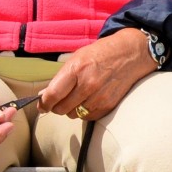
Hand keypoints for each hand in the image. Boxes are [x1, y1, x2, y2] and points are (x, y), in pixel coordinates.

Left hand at [37, 28, 155, 119]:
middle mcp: (88, 84)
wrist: (130, 54)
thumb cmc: (100, 54)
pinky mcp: (109, 105)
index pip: (53, 94)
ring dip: (71, 110)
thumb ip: (61, 77)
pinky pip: (88, 117)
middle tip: (57, 102)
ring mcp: (100, 96)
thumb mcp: (76, 58)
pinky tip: (86, 102)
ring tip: (74, 99)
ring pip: (74, 115)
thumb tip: (45, 94)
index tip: (41, 106)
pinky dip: (84, 112)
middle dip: (56, 107)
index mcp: (76, 70)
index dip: (44, 104)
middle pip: (62, 108)